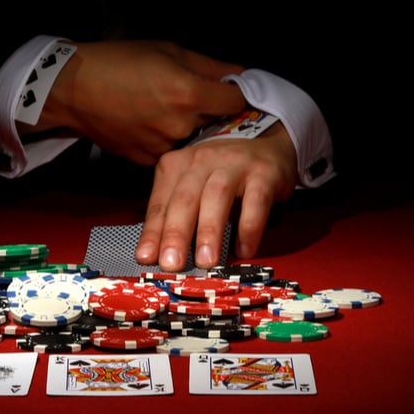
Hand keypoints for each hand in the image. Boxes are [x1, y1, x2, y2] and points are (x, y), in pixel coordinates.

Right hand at [22, 40, 246, 164]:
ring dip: (190, 127)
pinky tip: (150, 122)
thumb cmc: (118, 62)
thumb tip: (241, 75)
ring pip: (194, 139)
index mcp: (189, 94)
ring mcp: (163, 147)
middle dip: (212, 111)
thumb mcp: (168, 50)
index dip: (237, 95)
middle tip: (194, 96)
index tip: (232, 91)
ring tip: (165, 108)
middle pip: (217, 123)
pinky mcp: (146, 160)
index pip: (237, 102)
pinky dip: (168, 139)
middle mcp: (180, 126)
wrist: (72, 88)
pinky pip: (171, 150)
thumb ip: (210, 66)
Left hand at [134, 122, 297, 270]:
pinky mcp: (264, 174)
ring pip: (216, 196)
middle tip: (172, 263)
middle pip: (184, 199)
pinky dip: (249, 228)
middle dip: (176, 233)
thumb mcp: (192, 188)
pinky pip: (255, 201)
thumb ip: (176, 216)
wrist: (267, 149)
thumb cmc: (221, 177)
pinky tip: (244, 251)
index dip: (153, 232)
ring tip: (206, 262)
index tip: (146, 258)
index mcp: (176, 165)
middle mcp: (201, 161)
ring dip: (209, 231)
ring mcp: (234, 164)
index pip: (160, 204)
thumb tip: (159, 257)